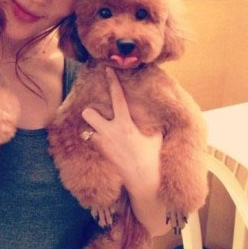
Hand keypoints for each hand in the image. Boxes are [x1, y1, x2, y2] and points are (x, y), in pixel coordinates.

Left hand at [81, 67, 161, 198]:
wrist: (143, 179)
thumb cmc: (152, 157)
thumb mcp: (156, 136)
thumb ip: (152, 123)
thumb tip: (161, 112)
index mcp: (126, 123)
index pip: (117, 97)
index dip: (112, 82)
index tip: (107, 69)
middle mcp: (111, 131)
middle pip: (89, 113)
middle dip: (91, 112)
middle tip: (99, 114)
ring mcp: (103, 143)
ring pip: (86, 128)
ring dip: (90, 127)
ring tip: (99, 129)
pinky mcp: (100, 153)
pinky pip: (91, 141)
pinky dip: (93, 140)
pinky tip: (102, 142)